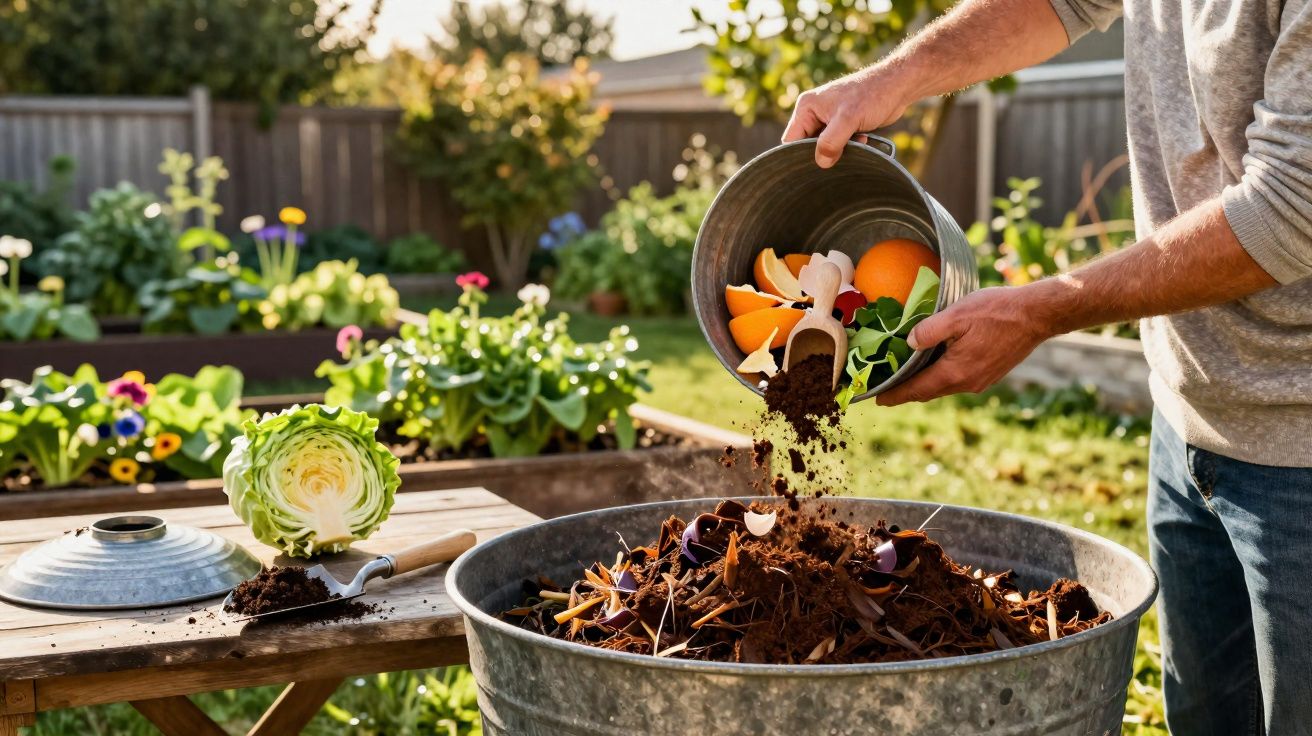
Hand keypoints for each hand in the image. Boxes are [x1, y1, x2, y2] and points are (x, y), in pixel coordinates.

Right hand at [782, 66, 914, 168]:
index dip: (799, 155)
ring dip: (840, 150)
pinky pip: (839, 144)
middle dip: (824, 153)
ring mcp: (828, 119)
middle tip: (840, 155)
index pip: (791, 140)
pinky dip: (849, 146)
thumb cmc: (871, 95)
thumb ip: (831, 142)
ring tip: (856, 140)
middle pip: (808, 146)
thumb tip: (821, 163)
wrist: (897, 86)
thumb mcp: (848, 119)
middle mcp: (814, 113)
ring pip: (825, 147)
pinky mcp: (843, 125)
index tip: (816, 165)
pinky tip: (862, 138)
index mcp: (807, 107)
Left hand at [876, 286, 1053, 405]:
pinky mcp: (989, 374)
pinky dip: (941, 377)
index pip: (916, 390)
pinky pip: (958, 380)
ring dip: (924, 384)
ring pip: (944, 387)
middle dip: (906, 392)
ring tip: (905, 378)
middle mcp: (967, 383)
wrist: (1037, 315)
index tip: (876, 401)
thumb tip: (908, 343)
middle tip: (886, 391)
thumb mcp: (956, 314)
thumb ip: (928, 331)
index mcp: (955, 372)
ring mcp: (980, 381)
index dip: (894, 395)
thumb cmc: (997, 311)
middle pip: (928, 392)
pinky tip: (935, 365)